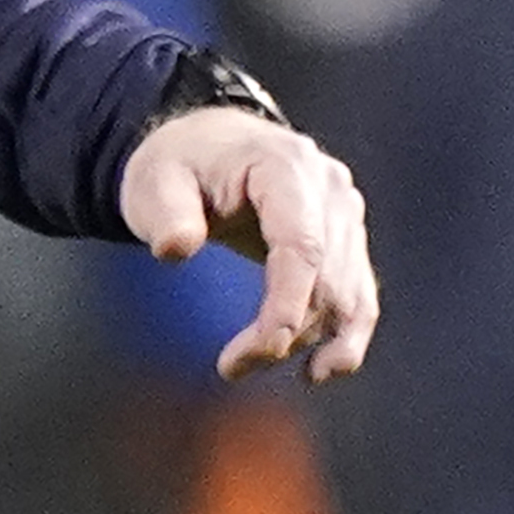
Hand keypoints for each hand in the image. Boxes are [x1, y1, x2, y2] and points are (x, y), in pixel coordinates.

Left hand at [120, 103, 378, 382]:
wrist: (208, 144)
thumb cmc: (179, 163)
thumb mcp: (155, 181)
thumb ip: (167, 214)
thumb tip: (175, 249)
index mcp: (286, 167)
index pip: (303, 245)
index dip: (290, 302)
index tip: (265, 347)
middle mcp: (329, 189)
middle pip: (327, 275)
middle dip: (288, 330)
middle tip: (232, 367)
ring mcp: (344, 214)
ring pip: (347, 291)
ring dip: (313, 340)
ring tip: (259, 369)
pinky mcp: (346, 239)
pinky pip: (358, 293)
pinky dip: (346, 333)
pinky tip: (323, 369)